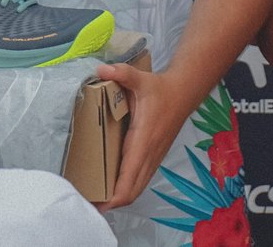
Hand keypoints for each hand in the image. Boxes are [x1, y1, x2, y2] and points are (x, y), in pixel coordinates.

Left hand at [94, 62, 196, 210]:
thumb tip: (101, 68)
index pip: (129, 181)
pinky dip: (127, 188)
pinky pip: (140, 181)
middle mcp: (149, 155)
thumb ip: (122, 73)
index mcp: (143, 142)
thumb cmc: (160, 89)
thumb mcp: (141, 79)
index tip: (95, 204)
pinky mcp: (154, 156)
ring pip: (137, 189)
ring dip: (119, 198)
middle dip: (111, 203)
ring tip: (96, 199)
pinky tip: (112, 186)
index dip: (112, 198)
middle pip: (132, 192)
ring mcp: (153, 158)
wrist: (184, 92)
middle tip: (87, 205)